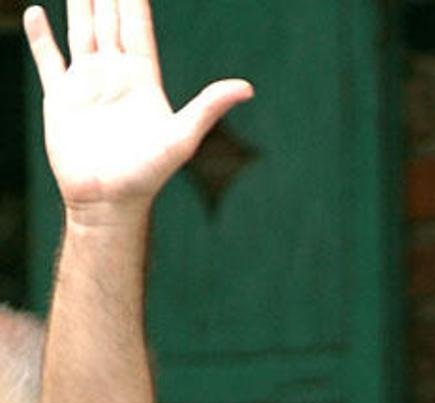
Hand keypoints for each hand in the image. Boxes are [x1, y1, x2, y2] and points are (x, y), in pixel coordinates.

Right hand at [24, 0, 253, 224]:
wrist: (109, 201)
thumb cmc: (148, 174)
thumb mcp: (182, 137)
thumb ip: (210, 107)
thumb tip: (247, 87)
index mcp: (143, 81)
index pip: (138, 30)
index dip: (134, 1)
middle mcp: (115, 78)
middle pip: (110, 25)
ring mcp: (87, 86)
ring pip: (82, 34)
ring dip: (80, 7)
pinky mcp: (61, 99)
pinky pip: (49, 60)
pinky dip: (41, 37)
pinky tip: (36, 13)